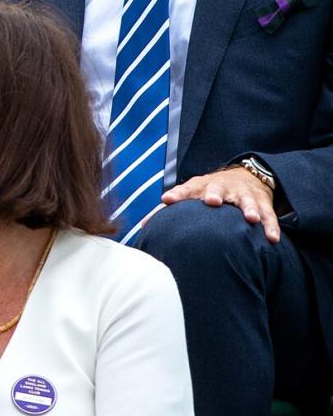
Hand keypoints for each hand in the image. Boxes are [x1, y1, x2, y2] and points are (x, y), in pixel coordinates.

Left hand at [160, 167, 279, 242]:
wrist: (244, 176)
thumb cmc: (209, 190)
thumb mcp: (191, 193)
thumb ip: (169, 210)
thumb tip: (143, 225)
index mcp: (201, 187)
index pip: (186, 189)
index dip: (176, 194)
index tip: (167, 200)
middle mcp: (221, 188)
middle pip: (216, 188)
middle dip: (214, 194)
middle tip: (212, 201)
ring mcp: (243, 195)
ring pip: (247, 201)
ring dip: (248, 209)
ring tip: (250, 219)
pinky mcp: (262, 203)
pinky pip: (268, 216)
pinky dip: (271, 226)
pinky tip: (272, 238)